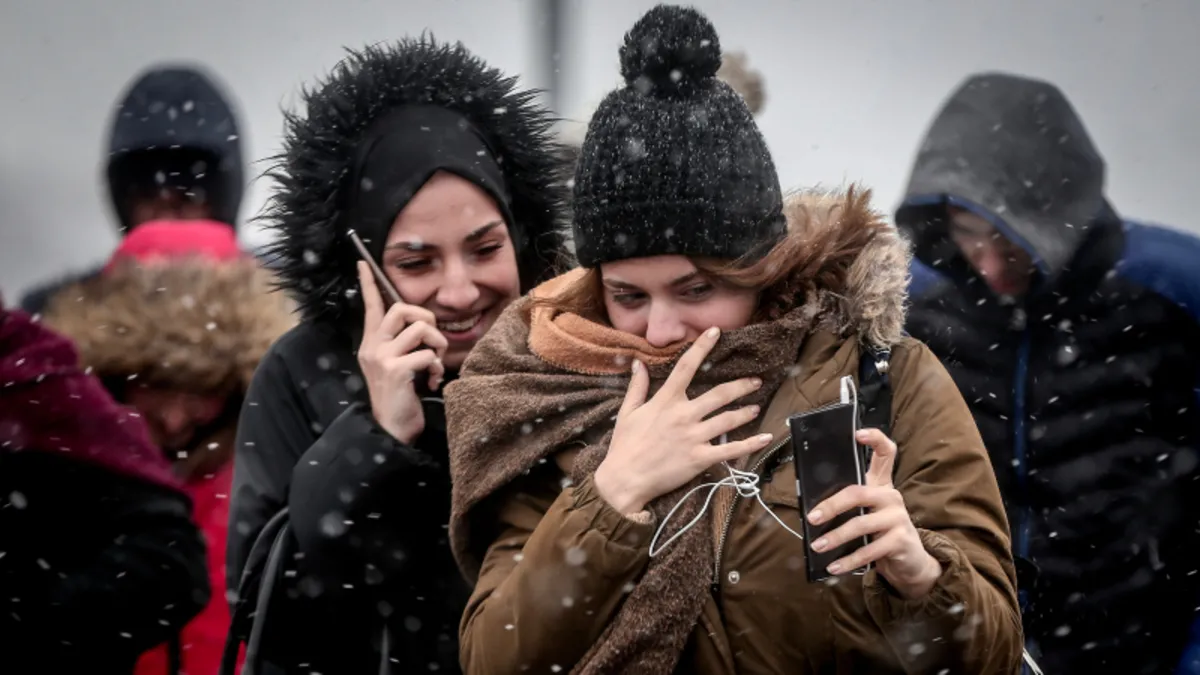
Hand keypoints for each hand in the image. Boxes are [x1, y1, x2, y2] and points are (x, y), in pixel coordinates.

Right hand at [357, 262, 447, 444]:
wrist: (390, 431)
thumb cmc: (399, 398)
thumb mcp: (396, 367)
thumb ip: (402, 345)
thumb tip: (424, 327)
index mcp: (371, 344)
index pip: (370, 307)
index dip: (368, 284)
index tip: (363, 263)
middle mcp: (372, 347)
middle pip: (400, 308)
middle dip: (426, 317)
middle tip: (432, 340)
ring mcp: (382, 358)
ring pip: (420, 328)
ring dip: (437, 344)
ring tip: (435, 363)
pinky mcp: (395, 371)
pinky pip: (427, 354)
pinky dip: (437, 367)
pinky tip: (432, 382)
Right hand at [593, 327, 773, 513]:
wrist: (624, 480)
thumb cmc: (624, 446)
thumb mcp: (628, 412)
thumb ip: (637, 387)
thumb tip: (639, 363)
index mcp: (665, 401)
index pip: (686, 367)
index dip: (702, 347)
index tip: (716, 332)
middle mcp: (683, 415)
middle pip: (719, 394)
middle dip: (740, 386)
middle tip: (755, 380)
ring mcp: (693, 437)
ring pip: (728, 420)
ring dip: (745, 411)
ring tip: (756, 406)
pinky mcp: (700, 458)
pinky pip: (730, 450)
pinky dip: (750, 444)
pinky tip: (765, 438)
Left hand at [807, 428, 942, 598]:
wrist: (910, 561)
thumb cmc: (880, 532)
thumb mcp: (867, 513)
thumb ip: (849, 505)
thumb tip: (812, 510)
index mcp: (882, 484)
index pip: (885, 453)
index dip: (874, 439)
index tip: (857, 434)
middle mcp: (891, 496)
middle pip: (858, 492)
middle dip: (831, 506)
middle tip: (811, 518)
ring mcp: (898, 517)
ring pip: (860, 524)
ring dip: (835, 537)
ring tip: (817, 546)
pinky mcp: (900, 540)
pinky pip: (870, 551)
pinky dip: (849, 560)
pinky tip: (834, 566)